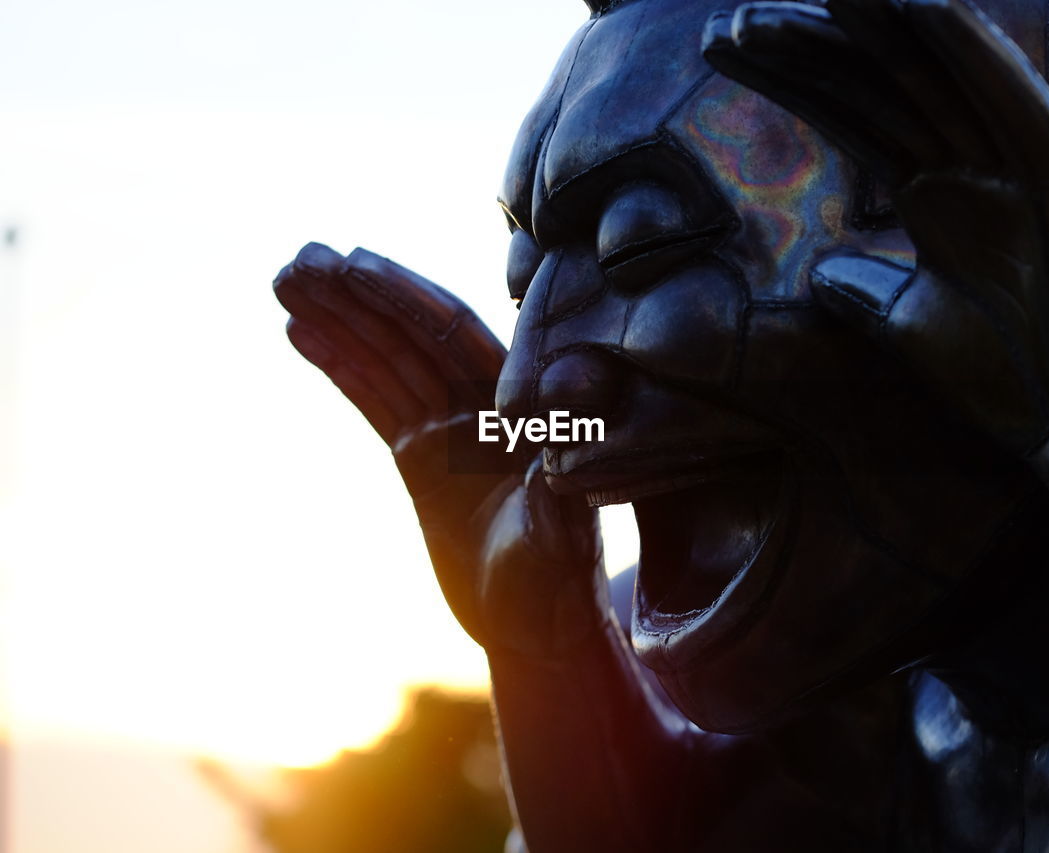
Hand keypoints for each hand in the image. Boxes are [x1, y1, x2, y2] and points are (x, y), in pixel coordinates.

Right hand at [273, 243, 606, 658]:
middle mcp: (482, 404)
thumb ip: (553, 475)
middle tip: (299, 259)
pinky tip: (302, 332)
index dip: (405, 298)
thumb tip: (567, 406)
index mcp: (517, 405)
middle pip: (412, 334)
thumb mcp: (558, 533)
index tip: (354, 264)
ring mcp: (448, 427)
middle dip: (359, 296)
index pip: (454, 335)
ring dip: (339, 319)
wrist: (536, 628)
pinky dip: (340, 364)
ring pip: (387, 359)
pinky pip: (375, 399)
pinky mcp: (421, 457)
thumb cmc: (557, 583)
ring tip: (285, 280)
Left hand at [703, 0, 1048, 451]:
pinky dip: (971, 50)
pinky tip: (920, 5)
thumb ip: (868, 293)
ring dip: (881, 25)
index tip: (721, 48)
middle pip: (878, 83)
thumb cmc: (1004, 378)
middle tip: (735, 19)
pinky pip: (1009, 99)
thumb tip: (821, 272)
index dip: (789, 77)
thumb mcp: (912, 329)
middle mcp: (966, 167)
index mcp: (931, 196)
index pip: (848, 115)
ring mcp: (1012, 163)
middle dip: (811, 47)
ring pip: (938, 75)